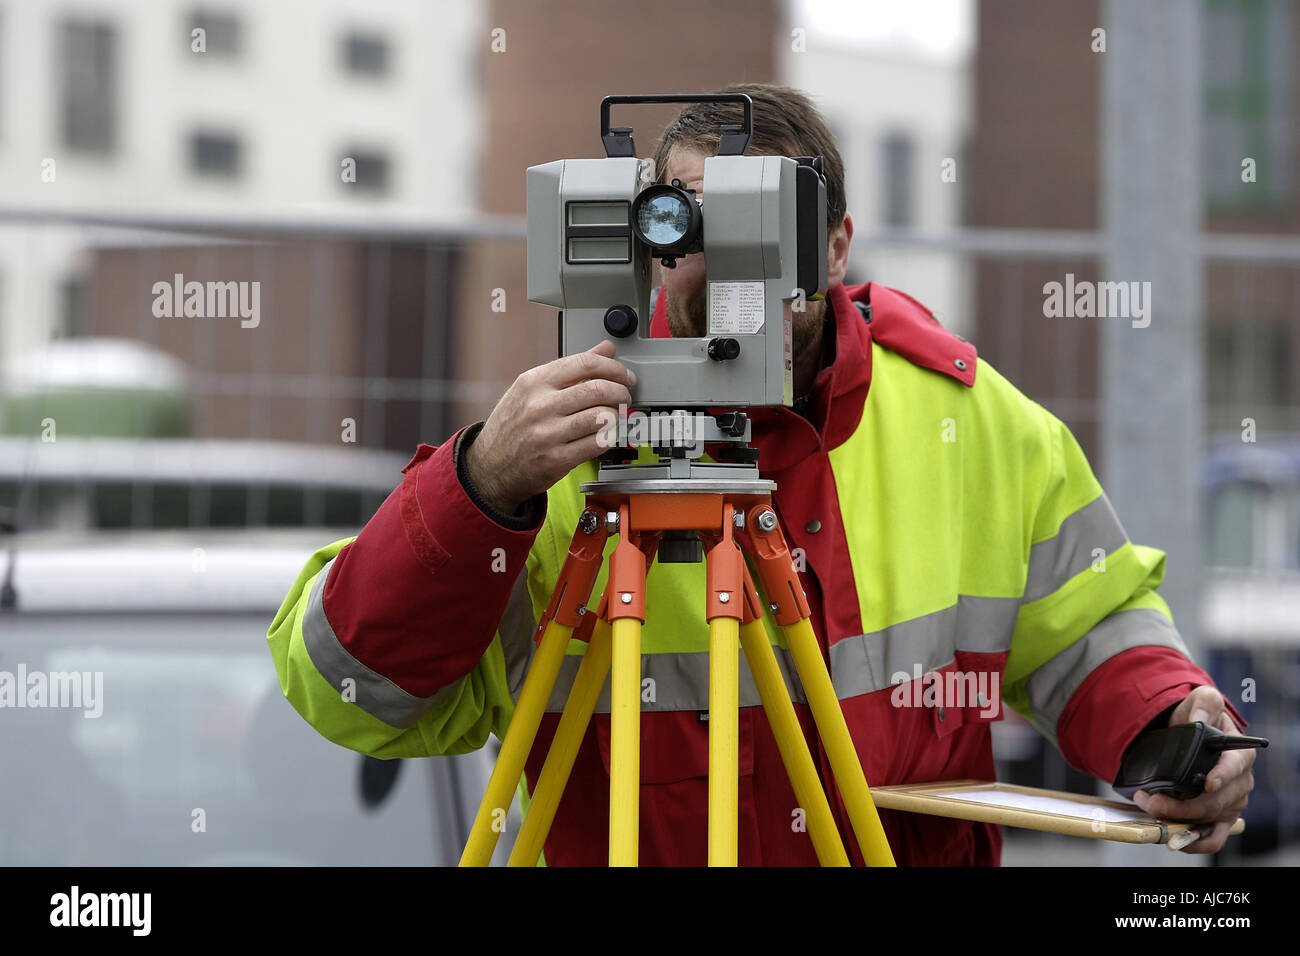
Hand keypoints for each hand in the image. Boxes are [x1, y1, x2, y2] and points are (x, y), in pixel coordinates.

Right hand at [464, 341, 635, 514]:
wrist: (490, 467)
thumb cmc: (511, 426)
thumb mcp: (531, 389)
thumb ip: (571, 368)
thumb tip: (605, 347)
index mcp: (533, 382)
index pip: (585, 363)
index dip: (613, 367)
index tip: (624, 374)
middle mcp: (540, 406)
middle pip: (598, 389)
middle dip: (620, 391)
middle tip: (624, 396)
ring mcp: (548, 434)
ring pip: (602, 416)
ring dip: (616, 416)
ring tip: (614, 416)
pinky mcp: (557, 459)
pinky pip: (598, 443)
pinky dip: (609, 437)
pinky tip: (605, 434)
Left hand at [1132, 686, 1254, 853]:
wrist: (1185, 733)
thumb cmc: (1197, 718)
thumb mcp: (1201, 701)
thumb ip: (1203, 703)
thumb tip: (1199, 719)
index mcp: (1239, 755)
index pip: (1236, 767)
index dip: (1223, 776)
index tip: (1207, 783)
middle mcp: (1239, 782)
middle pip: (1216, 801)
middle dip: (1183, 805)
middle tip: (1151, 800)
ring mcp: (1229, 802)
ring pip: (1210, 819)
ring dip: (1179, 819)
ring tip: (1150, 807)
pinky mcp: (1217, 817)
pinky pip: (1213, 837)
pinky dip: (1196, 842)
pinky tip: (1176, 838)